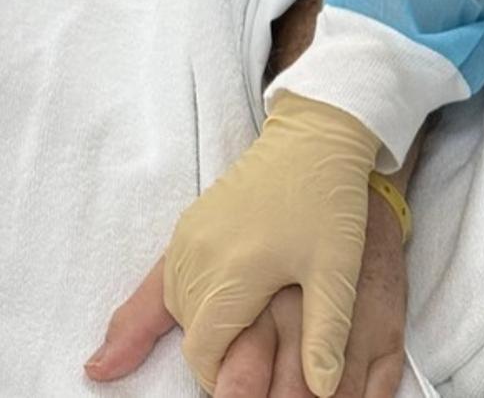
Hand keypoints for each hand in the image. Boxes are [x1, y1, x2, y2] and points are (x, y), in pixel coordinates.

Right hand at [85, 190, 407, 396]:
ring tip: (210, 358)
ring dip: (192, 328)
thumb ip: (326, 332)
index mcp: (233, 274)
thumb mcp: (338, 271)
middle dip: (213, 352)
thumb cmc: (331, 203)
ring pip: (175, 304)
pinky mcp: (191, 223)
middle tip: (239, 374)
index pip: (208, 350)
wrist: (317, 136)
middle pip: (191, 329)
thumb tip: (324, 388)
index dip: (224, 375)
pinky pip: (161, 278)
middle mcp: (199, 257)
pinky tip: (119, 351)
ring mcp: (190, 237)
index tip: (247, 387)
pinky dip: (148, 310)